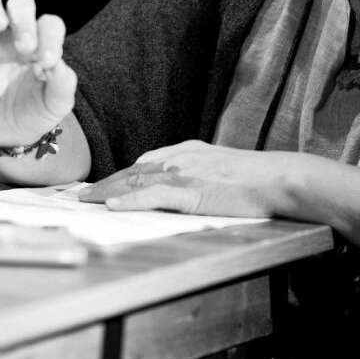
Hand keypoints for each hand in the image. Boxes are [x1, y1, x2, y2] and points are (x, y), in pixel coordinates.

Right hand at [0, 0, 76, 148]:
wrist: (5, 135)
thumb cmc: (35, 112)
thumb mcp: (56, 104)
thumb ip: (63, 84)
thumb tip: (57, 64)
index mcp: (41, 44)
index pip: (49, 24)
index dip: (51, 36)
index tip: (48, 62)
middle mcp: (15, 35)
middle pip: (19, 3)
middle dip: (23, 17)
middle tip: (25, 47)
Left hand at [78, 139, 299, 216]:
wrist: (277, 178)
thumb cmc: (255, 178)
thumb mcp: (218, 166)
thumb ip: (193, 168)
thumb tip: (171, 178)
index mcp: (185, 152)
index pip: (142, 165)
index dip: (119, 176)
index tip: (101, 185)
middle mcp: (179, 158)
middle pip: (132, 172)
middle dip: (105, 184)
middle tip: (82, 196)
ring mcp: (183, 173)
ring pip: (135, 182)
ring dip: (107, 192)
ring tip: (86, 202)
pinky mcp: (190, 191)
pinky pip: (152, 195)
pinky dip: (129, 201)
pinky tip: (112, 206)